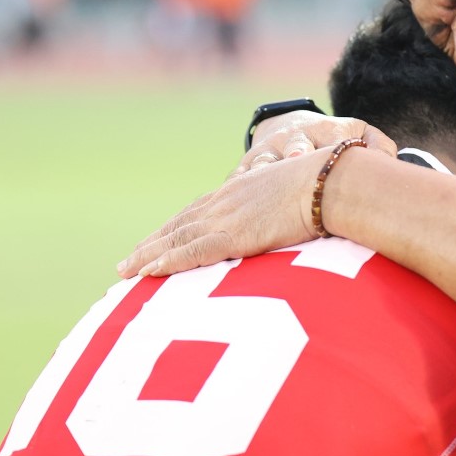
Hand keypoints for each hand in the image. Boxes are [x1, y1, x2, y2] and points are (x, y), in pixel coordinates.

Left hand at [117, 152, 318, 278]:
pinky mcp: (234, 235)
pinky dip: (168, 262)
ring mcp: (228, 218)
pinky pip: (193, 252)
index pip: (198, 211)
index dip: (175, 228)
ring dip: (148, 255)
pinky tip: (148, 272)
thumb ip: (282, 203)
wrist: (329, 183)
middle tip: (127, 261)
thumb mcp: (297, 192)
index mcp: (240, 191)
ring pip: (177, 239)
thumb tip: (290, 214)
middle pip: (179, 225)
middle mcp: (226, 202)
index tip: (157, 240)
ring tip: (126, 271)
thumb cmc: (324, 186)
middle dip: (152, 243)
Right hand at [237, 112, 396, 174]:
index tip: (334, 157)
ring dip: (261, 171)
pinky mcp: (248, 164)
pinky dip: (233, 188)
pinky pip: (238, 178)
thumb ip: (378, 146)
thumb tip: (388, 159)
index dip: (334, 147)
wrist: (296, 128)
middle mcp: (296, 136)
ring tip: (258, 183)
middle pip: (295, 145)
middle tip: (297, 159)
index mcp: (327, 130)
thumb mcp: (360, 136)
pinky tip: (228, 201)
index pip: (333, 138)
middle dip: (296, 152)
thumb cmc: (337, 141)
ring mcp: (270, 149)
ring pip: (263, 161)